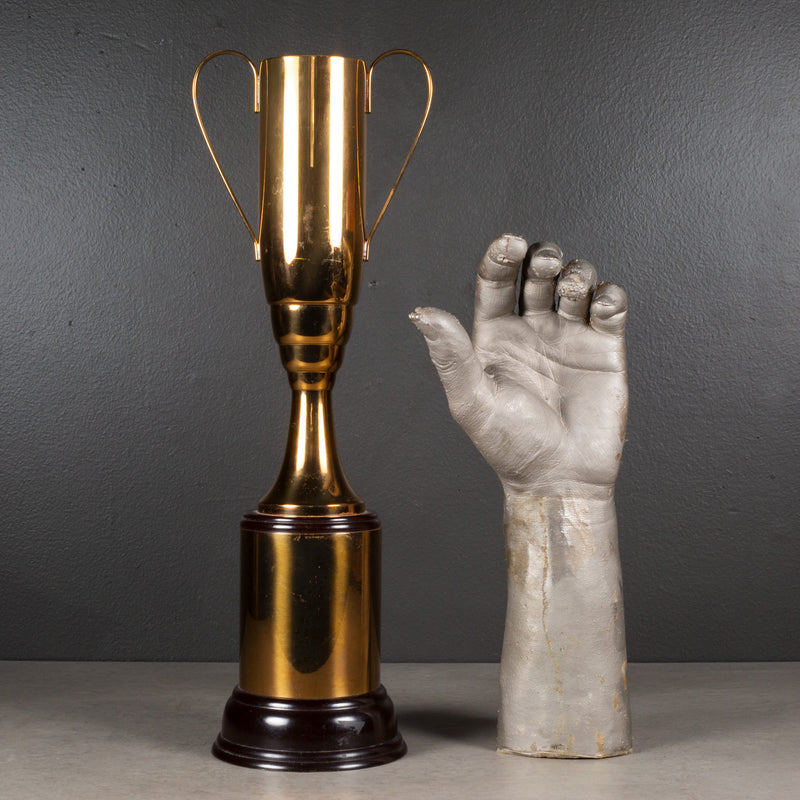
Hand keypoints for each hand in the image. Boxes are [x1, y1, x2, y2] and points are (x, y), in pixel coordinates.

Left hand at [410, 234, 627, 499]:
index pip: (496, 282)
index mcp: (495, 337)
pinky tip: (602, 305)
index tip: (510, 243)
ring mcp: (568, 337)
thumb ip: (450, 354)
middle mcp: (530, 331)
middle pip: (537, 273)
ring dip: (576, 272)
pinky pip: (610, 308)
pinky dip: (610, 295)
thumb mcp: (472, 400)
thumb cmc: (511, 446)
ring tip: (574, 288)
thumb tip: (420, 313)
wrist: (559, 479)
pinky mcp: (604, 349)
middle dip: (542, 258)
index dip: (501, 257)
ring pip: (574, 282)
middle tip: (544, 264)